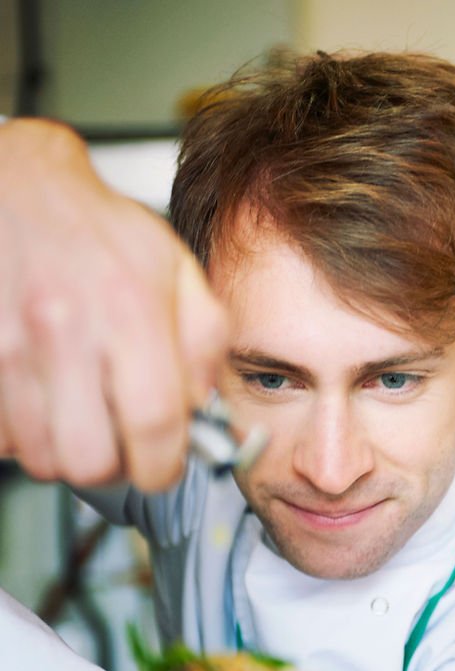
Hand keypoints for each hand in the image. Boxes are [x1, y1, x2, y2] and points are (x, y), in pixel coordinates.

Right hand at [0, 119, 227, 490]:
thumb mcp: (180, 272)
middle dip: (114, 468)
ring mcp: (8, 348)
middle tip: (122, 444)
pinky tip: (44, 399)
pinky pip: (0, 436)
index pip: (153, 424)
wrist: (20, 190)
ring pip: (39, 457)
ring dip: (68, 452)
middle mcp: (64, 332)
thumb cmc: (103, 232)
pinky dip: (24, 434)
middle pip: (89, 460)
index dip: (164, 465)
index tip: (165, 466)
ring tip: (84, 415)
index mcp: (130, 311)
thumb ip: (205, 343)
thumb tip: (203, 409)